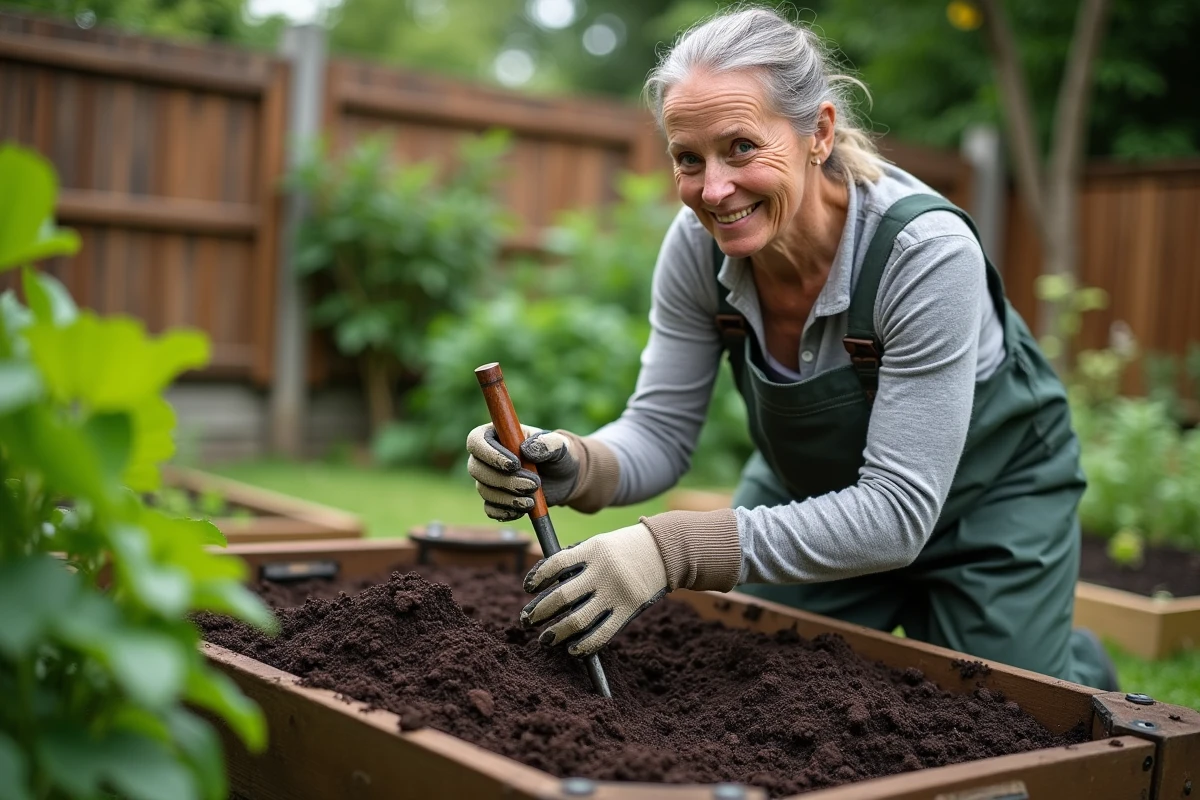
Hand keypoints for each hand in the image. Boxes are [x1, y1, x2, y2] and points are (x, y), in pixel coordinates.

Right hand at [466, 424, 579, 521]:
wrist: (564, 478)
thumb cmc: (559, 455)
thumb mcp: (560, 446)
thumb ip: (548, 443)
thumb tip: (527, 450)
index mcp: (497, 434)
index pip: (476, 441)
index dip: (490, 454)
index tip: (514, 464)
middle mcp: (487, 457)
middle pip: (477, 469)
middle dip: (505, 480)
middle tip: (534, 484)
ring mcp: (489, 479)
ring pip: (484, 490)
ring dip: (508, 497)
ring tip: (533, 499)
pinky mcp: (495, 499)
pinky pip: (490, 508)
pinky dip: (506, 511)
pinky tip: (523, 509)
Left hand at [519, 523, 667, 655]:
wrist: (664, 550)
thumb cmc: (624, 548)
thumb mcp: (600, 544)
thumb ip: (577, 561)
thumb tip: (547, 587)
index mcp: (592, 549)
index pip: (556, 563)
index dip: (538, 577)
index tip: (528, 588)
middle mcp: (602, 571)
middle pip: (562, 595)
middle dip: (540, 611)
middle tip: (526, 620)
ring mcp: (616, 592)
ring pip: (579, 619)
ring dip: (557, 632)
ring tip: (545, 639)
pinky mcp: (628, 608)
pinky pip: (603, 632)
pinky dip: (585, 644)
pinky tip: (572, 649)